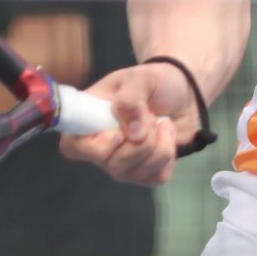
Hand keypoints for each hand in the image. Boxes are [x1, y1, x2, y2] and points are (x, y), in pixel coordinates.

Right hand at [60, 62, 194, 186]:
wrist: (183, 93)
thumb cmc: (153, 83)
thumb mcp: (141, 78)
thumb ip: (131, 99)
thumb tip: (134, 134)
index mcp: (88, 120)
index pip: (73, 148)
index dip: (96, 147)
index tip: (119, 132)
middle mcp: (100, 148)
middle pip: (113, 166)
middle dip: (142, 142)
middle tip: (152, 116)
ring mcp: (121, 163)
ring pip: (136, 174)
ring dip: (159, 146)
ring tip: (162, 123)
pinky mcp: (145, 173)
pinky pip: (156, 177)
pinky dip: (169, 155)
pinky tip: (167, 137)